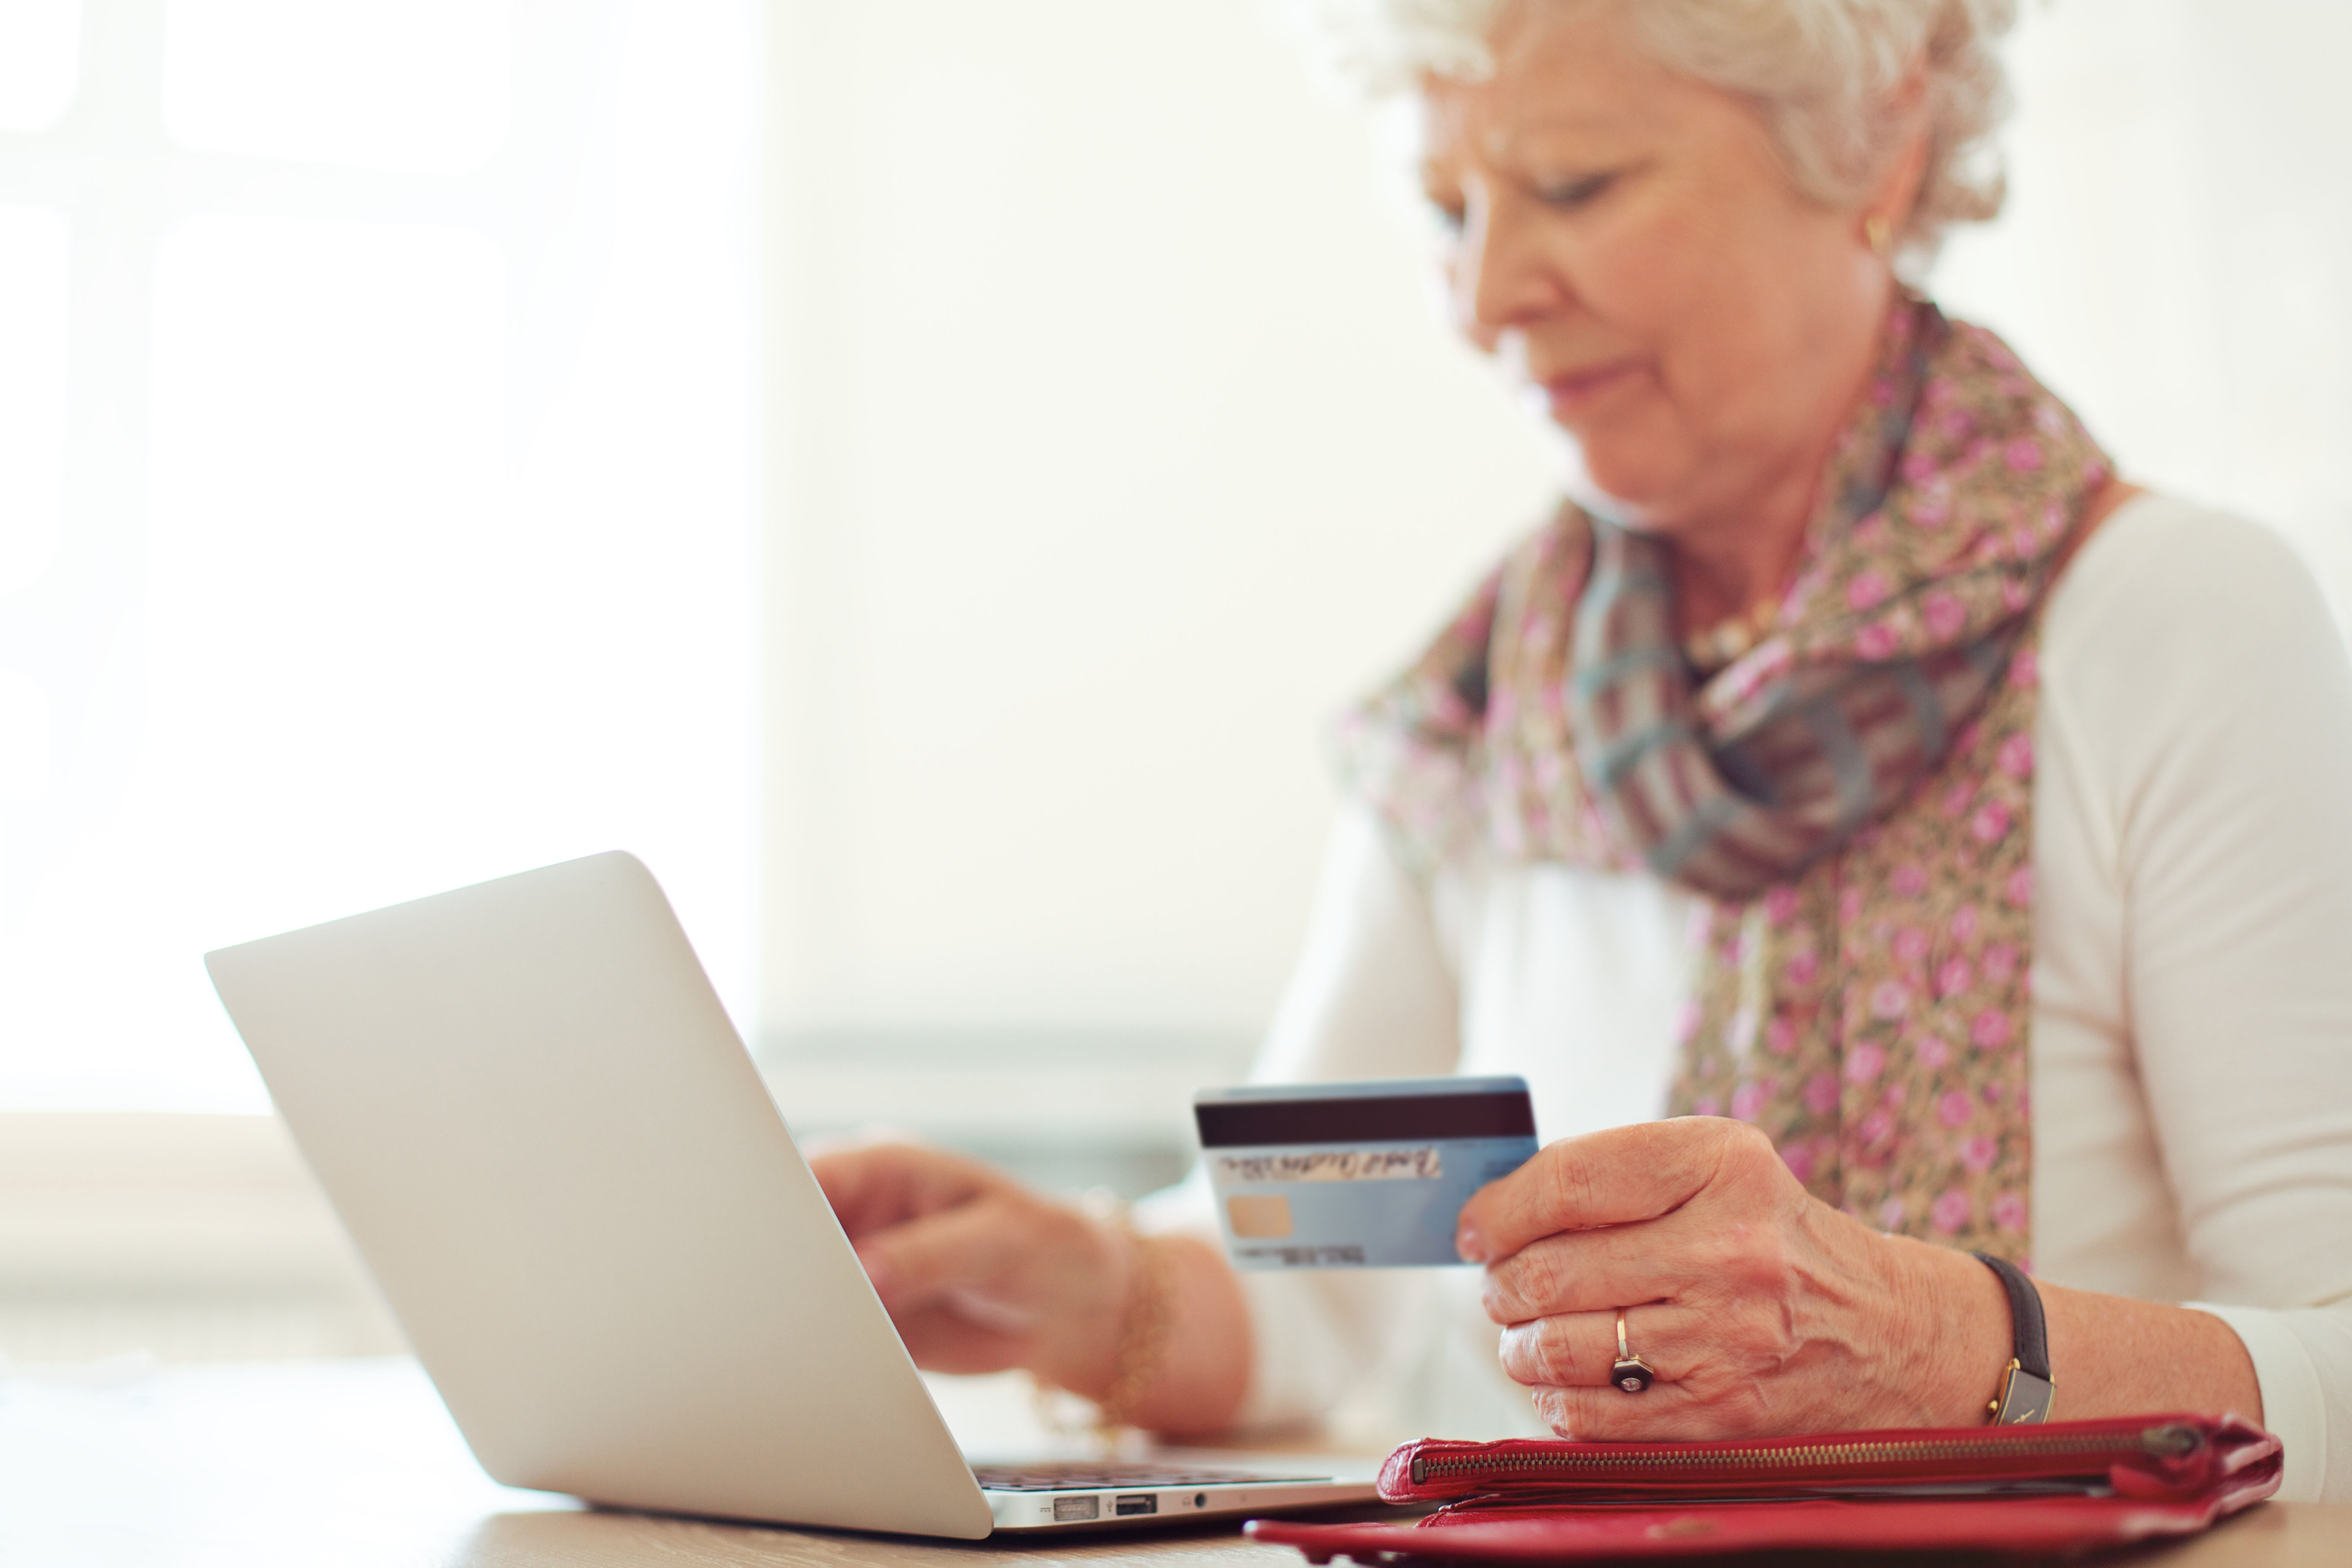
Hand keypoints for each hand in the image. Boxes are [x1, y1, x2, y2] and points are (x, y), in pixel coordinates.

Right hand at [807, 1139, 1133, 1396]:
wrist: (1074, 1309)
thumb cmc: (1047, 1246)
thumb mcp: (998, 1239)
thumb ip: (929, 1253)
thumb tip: (866, 1272)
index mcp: (885, 1167)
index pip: (810, 1176)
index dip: (779, 1209)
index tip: (772, 1251)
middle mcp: (859, 1215)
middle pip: (787, 1235)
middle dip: (776, 1270)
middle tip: (780, 1307)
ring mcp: (855, 1270)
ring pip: (795, 1290)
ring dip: (792, 1316)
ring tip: (803, 1343)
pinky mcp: (863, 1320)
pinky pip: (822, 1336)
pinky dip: (818, 1352)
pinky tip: (825, 1367)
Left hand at [1455, 1117, 2008, 1439]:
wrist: (1893, 1334)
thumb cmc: (1775, 1240)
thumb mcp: (1719, 1171)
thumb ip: (1614, 1178)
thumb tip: (1492, 1212)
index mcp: (1722, 1165)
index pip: (1569, 1180)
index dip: (1499, 1209)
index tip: (1474, 1228)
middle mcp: (1729, 1248)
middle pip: (1550, 1269)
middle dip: (1502, 1283)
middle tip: (1502, 1286)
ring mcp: (1726, 1337)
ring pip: (1558, 1347)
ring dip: (1519, 1345)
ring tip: (1528, 1333)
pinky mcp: (1719, 1413)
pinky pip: (1589, 1415)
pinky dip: (1554, 1400)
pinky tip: (1564, 1380)